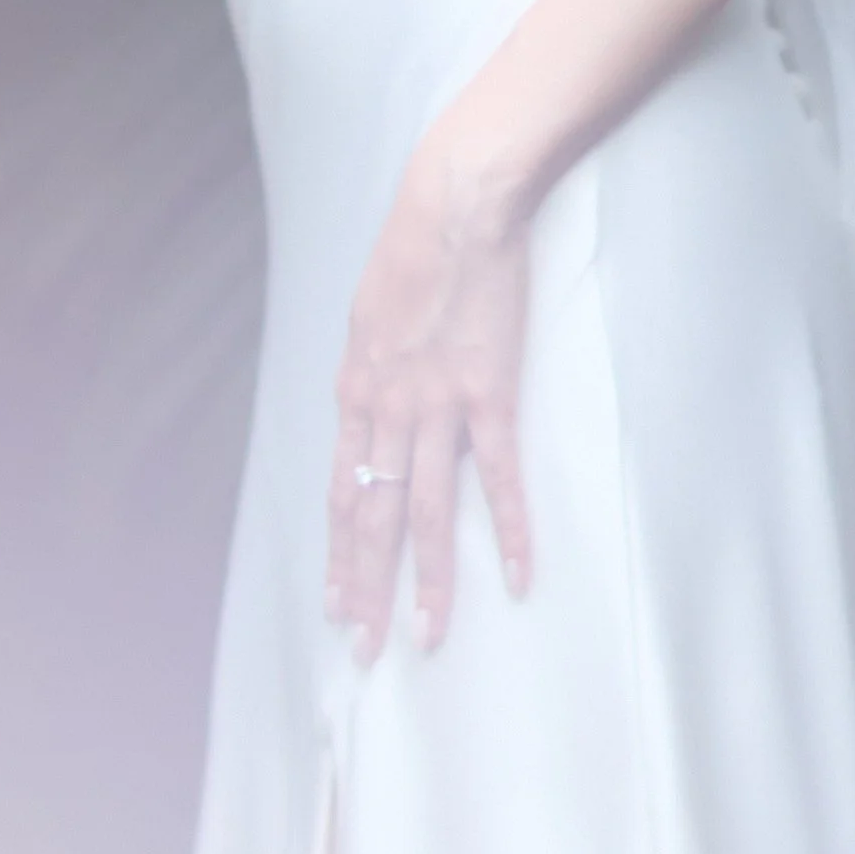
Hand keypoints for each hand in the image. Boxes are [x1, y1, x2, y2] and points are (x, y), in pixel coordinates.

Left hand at [326, 131, 533, 662]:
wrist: (454, 203)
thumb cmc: (412, 247)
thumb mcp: (368, 312)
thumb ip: (369, 367)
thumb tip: (367, 406)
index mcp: (356, 390)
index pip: (341, 491)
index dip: (338, 553)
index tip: (336, 604)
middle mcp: (387, 406)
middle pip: (373, 514)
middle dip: (368, 588)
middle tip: (365, 650)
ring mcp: (437, 402)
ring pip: (427, 509)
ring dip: (429, 579)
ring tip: (429, 637)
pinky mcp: (489, 391)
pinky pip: (498, 474)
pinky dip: (510, 527)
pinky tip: (518, 575)